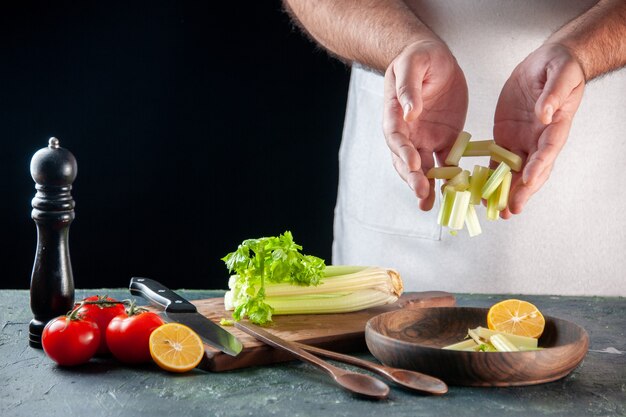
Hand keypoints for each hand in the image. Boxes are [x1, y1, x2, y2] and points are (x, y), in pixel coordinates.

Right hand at [383, 40, 467, 210]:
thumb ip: (409, 87)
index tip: (413, 164)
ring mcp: (424, 139)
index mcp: (395, 114)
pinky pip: (446, 163)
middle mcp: (407, 132)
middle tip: (422, 193)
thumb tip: (410, 111)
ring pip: (423, 168)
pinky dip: (450, 179)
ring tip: (429, 204)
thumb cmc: (417, 58)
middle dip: (413, 177)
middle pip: (405, 160)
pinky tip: (454, 194)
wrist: (432, 60)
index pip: (396, 137)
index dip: (403, 152)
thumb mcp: (413, 64)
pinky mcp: (444, 141)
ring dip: (426, 186)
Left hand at [494, 43, 584, 217]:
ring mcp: (523, 141)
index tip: (528, 180)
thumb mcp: (560, 74)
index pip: (548, 150)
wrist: (547, 63)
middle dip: (522, 191)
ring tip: (495, 210)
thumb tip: (545, 114)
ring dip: (505, 192)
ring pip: (514, 172)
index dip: (539, 166)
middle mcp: (539, 139)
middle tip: (511, 209)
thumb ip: (553, 94)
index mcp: (556, 126)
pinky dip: (490, 177)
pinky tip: (480, 192)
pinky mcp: (506, 138)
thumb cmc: (559, 67)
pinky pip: (498, 161)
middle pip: (532, 170)